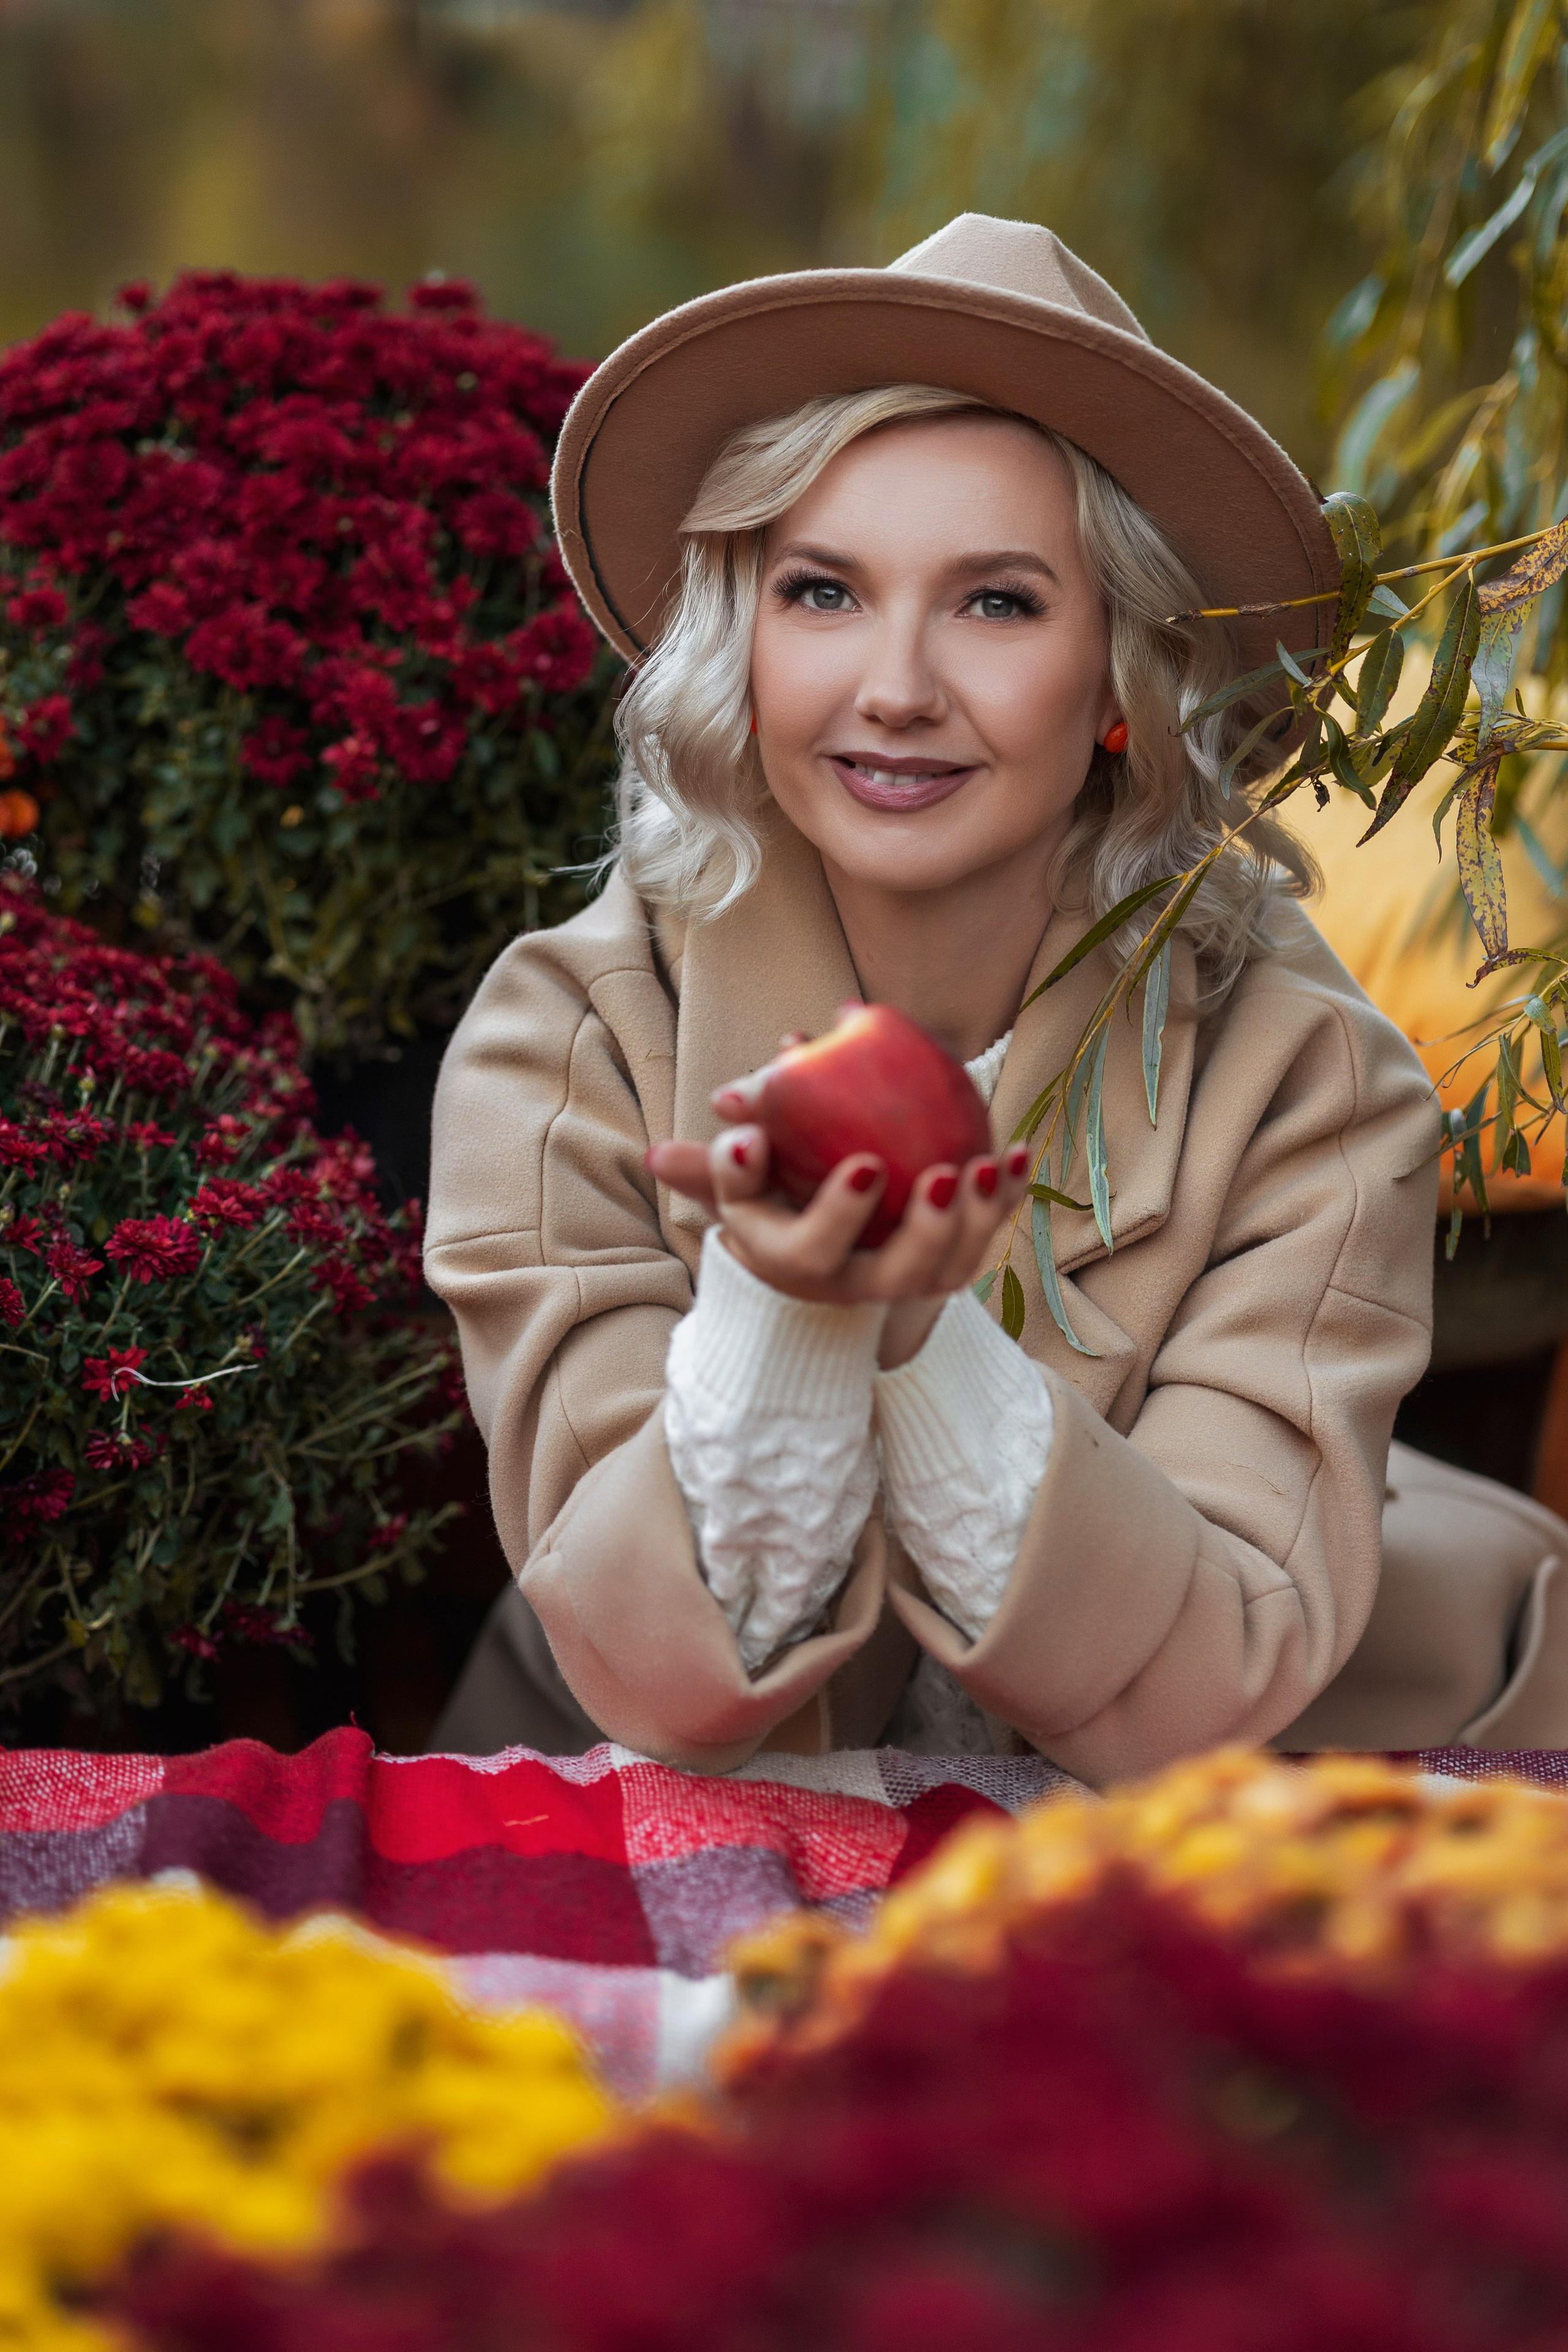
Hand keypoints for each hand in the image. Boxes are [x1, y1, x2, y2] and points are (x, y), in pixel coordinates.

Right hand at [646, 1118, 1030, 1353]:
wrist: (808, 1243)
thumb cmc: (770, 1194)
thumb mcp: (742, 1177)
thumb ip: (733, 1147)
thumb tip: (730, 1107)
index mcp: (796, 1261)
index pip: (815, 1251)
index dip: (841, 1213)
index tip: (866, 1164)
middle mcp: (856, 1282)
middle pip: (900, 1277)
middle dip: (929, 1230)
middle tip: (945, 1174)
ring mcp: (907, 1278)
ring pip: (952, 1269)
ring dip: (978, 1219)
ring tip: (989, 1164)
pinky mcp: (945, 1260)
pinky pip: (982, 1237)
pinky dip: (1005, 1199)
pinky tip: (1018, 1153)